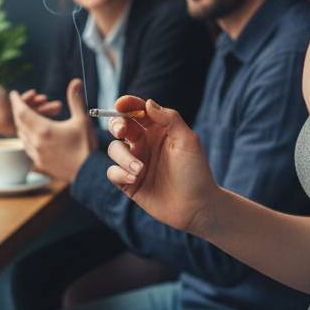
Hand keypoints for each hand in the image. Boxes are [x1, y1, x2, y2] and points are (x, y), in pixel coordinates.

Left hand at [10, 78, 95, 182]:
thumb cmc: (86, 145)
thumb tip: (75, 81)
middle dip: (19, 110)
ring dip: (23, 123)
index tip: (13, 93)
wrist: (88, 172)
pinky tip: (34, 133)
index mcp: (44, 130)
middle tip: (21, 102)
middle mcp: (36, 142)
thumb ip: (75, 100)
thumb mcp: (82, 120)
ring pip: (22, 135)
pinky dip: (27, 135)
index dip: (16, 101)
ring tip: (28, 115)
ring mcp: (36, 154)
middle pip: (19, 123)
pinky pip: (27, 146)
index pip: (22, 112)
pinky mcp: (39, 162)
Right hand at [106, 95, 216, 234]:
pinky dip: (120, 173)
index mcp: (158, 130)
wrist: (197, 206)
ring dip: (123, 156)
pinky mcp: (129, 182)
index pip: (138, 111)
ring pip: (115, 149)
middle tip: (122, 131)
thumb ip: (169, 118)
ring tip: (140, 169)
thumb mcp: (188, 140)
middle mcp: (144, 143)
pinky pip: (113, 172)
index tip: (120, 104)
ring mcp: (135, 162)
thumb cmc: (195, 171)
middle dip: (116, 125)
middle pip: (120, 125)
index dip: (127, 104)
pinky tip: (135, 178)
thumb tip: (148, 103)